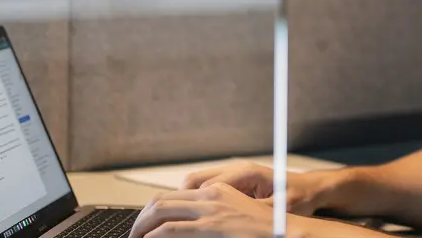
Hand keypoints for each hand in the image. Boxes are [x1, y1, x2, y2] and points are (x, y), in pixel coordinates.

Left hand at [128, 183, 275, 237]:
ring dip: (142, 226)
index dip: (152, 209)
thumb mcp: (236, 213)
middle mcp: (212, 193)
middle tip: (134, 234)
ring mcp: (211, 209)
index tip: (145, 224)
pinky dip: (154, 235)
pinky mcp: (212, 226)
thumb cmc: (266, 227)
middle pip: (162, 199)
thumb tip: (189, 225)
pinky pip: (172, 229)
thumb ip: (213, 213)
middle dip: (142, 218)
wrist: (286, 230)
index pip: (174, 194)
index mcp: (217, 188)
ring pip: (162, 211)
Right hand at [180, 160, 327, 216]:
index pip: (203, 187)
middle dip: (173, 201)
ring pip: (195, 183)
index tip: (168, 223)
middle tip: (157, 222)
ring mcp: (233, 174)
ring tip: (168, 220)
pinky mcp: (234, 181)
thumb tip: (227, 222)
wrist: (310, 188)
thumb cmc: (297, 199)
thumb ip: (252, 214)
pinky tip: (189, 216)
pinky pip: (205, 187)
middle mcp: (236, 170)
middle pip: (192, 181)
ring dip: (181, 200)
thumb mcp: (276, 211)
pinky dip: (193, 199)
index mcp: (245, 174)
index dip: (184, 205)